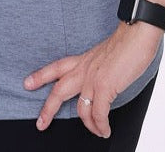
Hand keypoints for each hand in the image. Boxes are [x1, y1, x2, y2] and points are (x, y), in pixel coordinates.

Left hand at [22, 21, 162, 137]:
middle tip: (40, 123)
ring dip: (88, 125)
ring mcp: (93, 78)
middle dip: (48, 109)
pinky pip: (99, 115)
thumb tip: (101, 79)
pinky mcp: (105, 86)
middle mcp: (84, 69)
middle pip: (59, 91)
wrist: (137, 32)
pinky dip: (101, 126)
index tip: (27, 83)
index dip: (40, 76)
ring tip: (96, 132)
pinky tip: (105, 131)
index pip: (56, 67)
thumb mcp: (104, 54)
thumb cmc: (127, 42)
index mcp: (84, 59)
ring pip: (80, 109)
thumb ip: (98, 66)